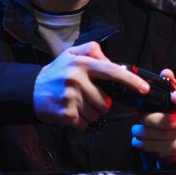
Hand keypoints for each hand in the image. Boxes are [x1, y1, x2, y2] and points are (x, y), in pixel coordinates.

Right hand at [33, 42, 149, 129]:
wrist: (30, 89)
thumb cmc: (57, 72)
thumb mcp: (72, 54)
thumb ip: (92, 51)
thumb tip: (111, 60)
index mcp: (82, 63)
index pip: (112, 71)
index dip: (131, 81)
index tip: (144, 88)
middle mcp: (77, 79)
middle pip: (106, 101)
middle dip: (101, 103)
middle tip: (86, 97)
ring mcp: (71, 97)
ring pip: (97, 114)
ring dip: (91, 113)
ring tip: (76, 104)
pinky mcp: (66, 114)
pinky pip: (86, 123)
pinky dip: (81, 121)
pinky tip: (70, 112)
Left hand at [130, 69, 175, 162]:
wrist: (174, 138)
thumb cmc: (167, 113)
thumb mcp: (166, 98)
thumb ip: (166, 84)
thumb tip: (166, 72)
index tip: (173, 96)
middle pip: (168, 121)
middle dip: (150, 120)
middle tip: (139, 118)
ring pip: (161, 136)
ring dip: (144, 133)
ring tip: (135, 130)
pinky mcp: (175, 148)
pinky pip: (158, 148)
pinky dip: (144, 144)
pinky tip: (137, 141)